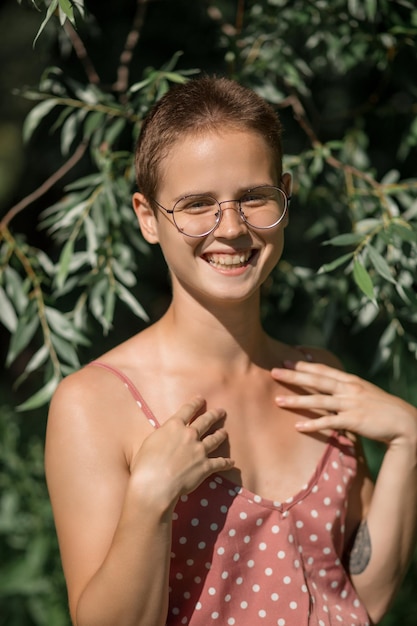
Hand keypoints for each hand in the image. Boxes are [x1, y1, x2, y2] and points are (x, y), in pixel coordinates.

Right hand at [130, 397, 233, 506]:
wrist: (156, 484)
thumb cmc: (145, 464)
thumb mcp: (150, 442)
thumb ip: (162, 436)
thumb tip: (167, 437)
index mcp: (174, 426)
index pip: (187, 410)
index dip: (195, 403)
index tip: (201, 399)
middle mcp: (189, 434)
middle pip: (205, 421)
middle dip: (214, 415)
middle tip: (221, 411)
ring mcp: (200, 450)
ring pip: (214, 439)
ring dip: (220, 434)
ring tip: (225, 432)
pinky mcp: (206, 466)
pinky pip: (220, 463)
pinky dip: (226, 463)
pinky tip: (231, 463)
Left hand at [271, 361, 416, 446]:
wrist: (405, 423)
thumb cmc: (385, 410)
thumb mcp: (366, 393)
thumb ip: (349, 390)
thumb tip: (333, 389)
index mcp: (351, 381)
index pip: (324, 369)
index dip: (305, 365)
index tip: (287, 360)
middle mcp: (349, 389)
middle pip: (316, 380)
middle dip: (293, 376)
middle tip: (273, 372)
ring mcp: (351, 404)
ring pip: (318, 400)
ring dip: (297, 400)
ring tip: (278, 400)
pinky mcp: (353, 420)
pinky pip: (329, 422)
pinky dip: (312, 424)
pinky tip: (298, 426)